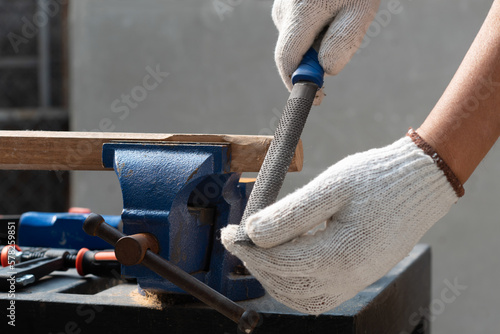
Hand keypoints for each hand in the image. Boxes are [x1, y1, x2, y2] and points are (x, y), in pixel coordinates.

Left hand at [222, 134, 459, 314]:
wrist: (420, 185)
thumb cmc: (376, 180)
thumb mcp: (330, 187)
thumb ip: (290, 214)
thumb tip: (252, 232)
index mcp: (338, 254)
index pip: (277, 261)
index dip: (246, 248)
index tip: (228, 233)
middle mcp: (346, 278)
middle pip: (283, 283)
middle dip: (254, 262)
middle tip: (239, 240)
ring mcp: (354, 283)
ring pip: (297, 296)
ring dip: (271, 277)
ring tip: (259, 250)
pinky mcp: (357, 279)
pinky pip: (316, 296)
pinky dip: (293, 284)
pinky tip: (287, 259)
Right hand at [272, 0, 380, 90]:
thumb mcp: (360, 10)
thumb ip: (343, 43)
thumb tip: (326, 71)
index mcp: (299, 14)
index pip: (287, 61)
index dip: (298, 83)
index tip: (316, 98)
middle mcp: (284, 11)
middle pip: (293, 53)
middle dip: (315, 61)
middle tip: (341, 48)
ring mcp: (282, 5)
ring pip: (297, 40)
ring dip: (318, 42)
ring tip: (342, 16)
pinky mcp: (287, 2)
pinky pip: (298, 27)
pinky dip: (316, 30)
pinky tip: (332, 10)